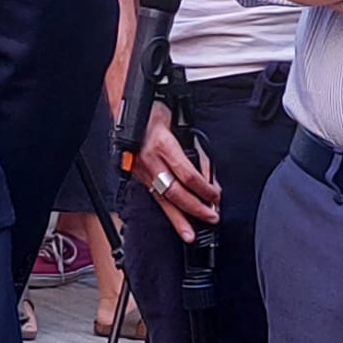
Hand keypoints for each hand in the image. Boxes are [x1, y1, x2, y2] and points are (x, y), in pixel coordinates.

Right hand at [131, 101, 219, 242]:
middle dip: (195, 208)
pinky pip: (153, 195)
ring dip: (178, 218)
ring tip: (190, 234)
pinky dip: (165, 209)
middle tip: (211, 218)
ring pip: (162, 198)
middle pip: (175, 191)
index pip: (188, 175)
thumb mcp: (179, 126)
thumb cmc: (152, 113)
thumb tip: (207, 177)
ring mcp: (141, 169)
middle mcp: (150, 160)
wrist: (126, 108)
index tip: (216, 196)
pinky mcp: (136, 174)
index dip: (204, 189)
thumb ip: (194, 151)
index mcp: (163, 145)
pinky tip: (174, 220)